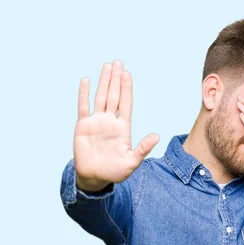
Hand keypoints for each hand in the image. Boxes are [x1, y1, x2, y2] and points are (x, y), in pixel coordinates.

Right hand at [74, 59, 158, 186]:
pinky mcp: (83, 126)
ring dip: (104, 82)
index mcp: (123, 128)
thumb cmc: (115, 172)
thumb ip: (143, 149)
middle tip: (118, 62)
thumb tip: (156, 136)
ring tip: (107, 66)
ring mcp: (96, 122)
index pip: (126, 104)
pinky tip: (86, 80)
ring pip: (100, 97)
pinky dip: (84, 94)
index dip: (127, 89)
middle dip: (116, 79)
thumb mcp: (131, 162)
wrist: (95, 178)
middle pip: (114, 96)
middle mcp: (110, 122)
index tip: (127, 74)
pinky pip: (83, 107)